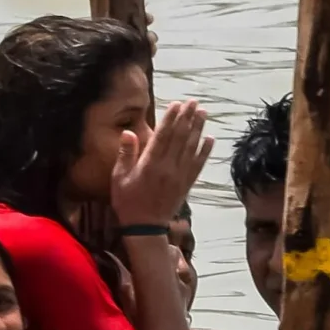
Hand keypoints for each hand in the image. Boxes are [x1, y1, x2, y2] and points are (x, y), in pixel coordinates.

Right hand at [110, 95, 211, 224]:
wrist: (145, 228)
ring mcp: (180, 176)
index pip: (162, 136)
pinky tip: (210, 138)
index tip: (177, 104)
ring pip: (191, 148)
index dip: (171, 119)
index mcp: (150, 165)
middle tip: (194, 102)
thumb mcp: (118, 178)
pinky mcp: (187, 184)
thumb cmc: (127, 201)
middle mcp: (168, 168)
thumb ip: (125, 154)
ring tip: (203, 113)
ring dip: (198, 129)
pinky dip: (205, 151)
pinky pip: (198, 164)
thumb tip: (129, 132)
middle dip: (187, 118)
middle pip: (180, 138)